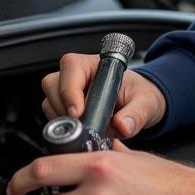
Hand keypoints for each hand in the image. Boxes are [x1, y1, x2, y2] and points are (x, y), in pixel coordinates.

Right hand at [41, 54, 165, 138]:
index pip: (71, 69)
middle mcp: (78, 73)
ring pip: (49, 102)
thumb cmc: (141, 95)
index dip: (71, 92)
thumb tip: (123, 126)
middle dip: (64, 108)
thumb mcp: (146, 103)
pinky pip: (52, 115)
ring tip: (85, 127)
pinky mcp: (63, 105)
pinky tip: (81, 130)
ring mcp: (67, 89)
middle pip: (53, 85)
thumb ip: (136, 115)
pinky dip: (63, 126)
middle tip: (82, 124)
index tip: (79, 113)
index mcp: (96, 64)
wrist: (139, 104)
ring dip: (63, 119)